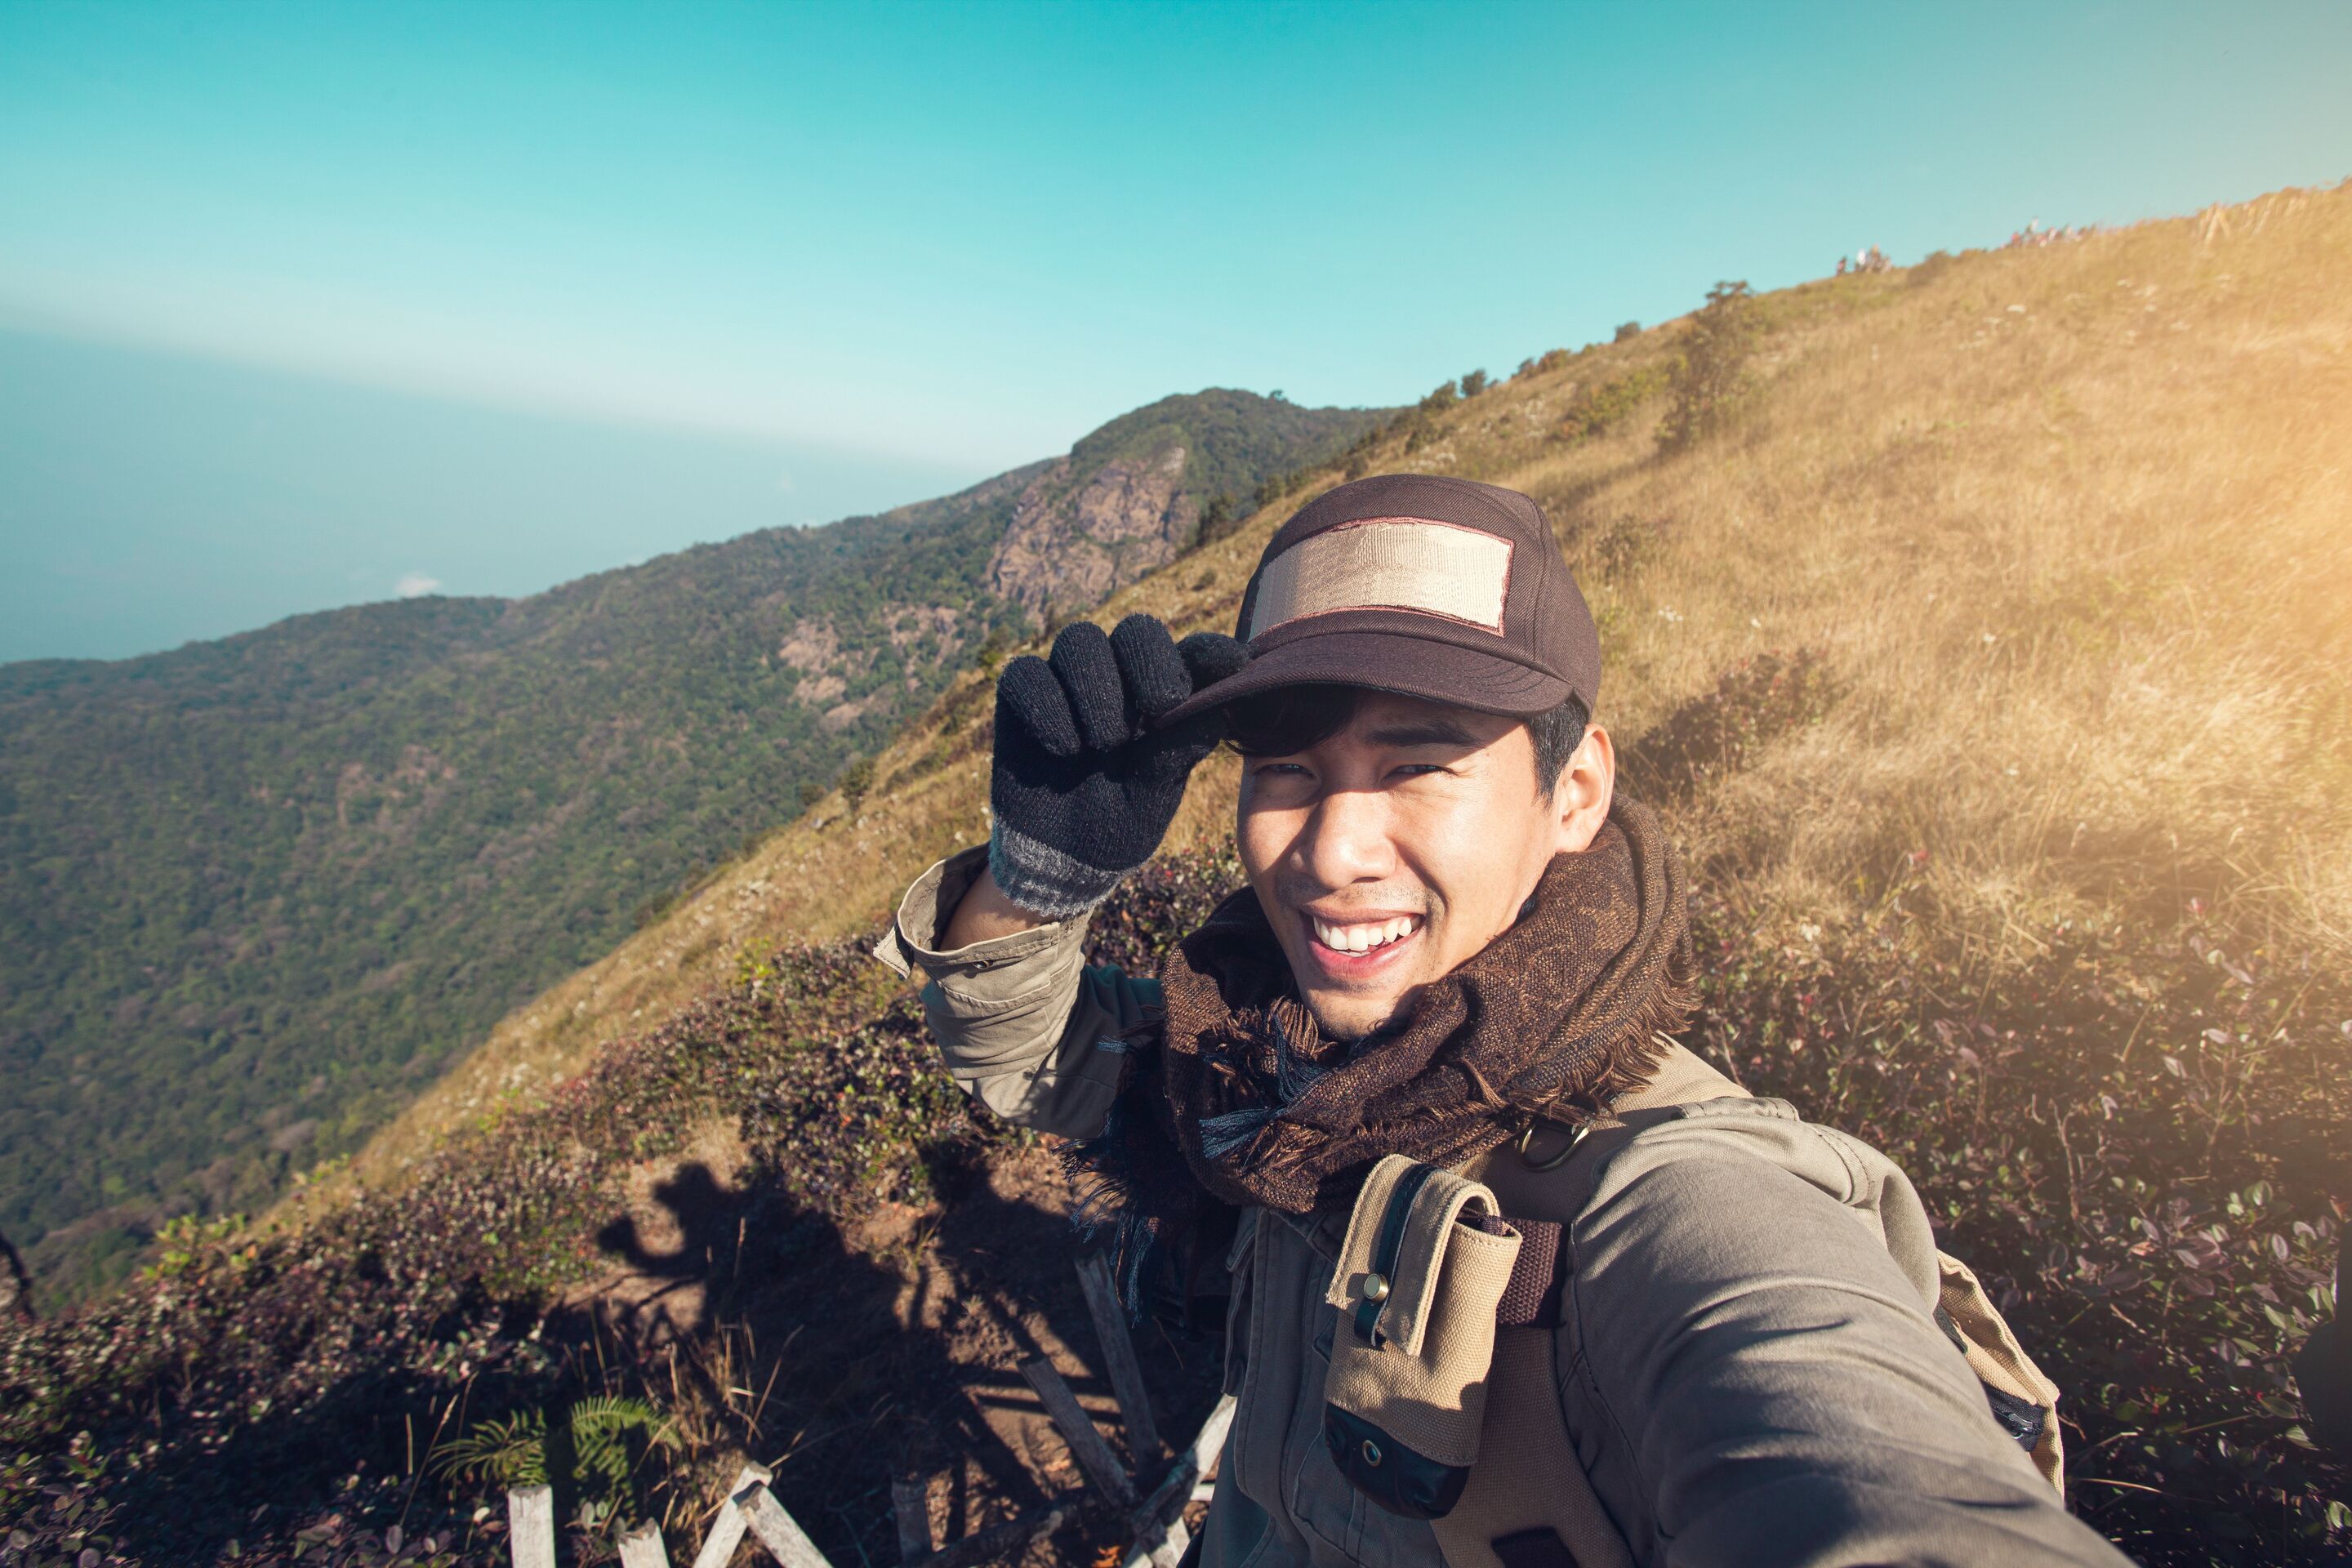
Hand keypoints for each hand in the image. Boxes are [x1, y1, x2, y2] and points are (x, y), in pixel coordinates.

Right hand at [987, 614, 1246, 918]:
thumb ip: (1181, 747)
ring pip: (1080, 641)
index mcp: (1162, 693)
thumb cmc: (1120, 821)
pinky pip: (1028, 673)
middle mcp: (1118, 676)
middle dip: (1150, 662)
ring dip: (1096, 690)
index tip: (1230, 664)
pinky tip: (1063, 750)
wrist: (1063, 857)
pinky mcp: (1022, 694)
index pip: (1189, 652)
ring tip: (1104, 745)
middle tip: (1159, 709)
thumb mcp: (1158, 794)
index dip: (1210, 651)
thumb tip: (1214, 701)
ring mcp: (1067, 681)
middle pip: (1135, 631)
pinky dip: (1046, 706)